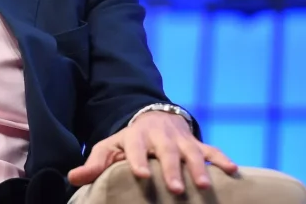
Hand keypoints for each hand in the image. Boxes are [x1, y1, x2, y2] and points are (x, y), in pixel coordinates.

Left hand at [67, 111, 237, 193]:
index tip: (141, 175)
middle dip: (172, 170)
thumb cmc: (129, 141)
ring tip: (203, 186)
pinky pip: (211, 150)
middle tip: (175, 189)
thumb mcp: (110, 147)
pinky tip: (233, 170)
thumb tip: (73, 178)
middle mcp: (160, 136)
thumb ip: (95, 164)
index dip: (138, 160)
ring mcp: (181, 139)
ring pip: (192, 152)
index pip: (136, 148)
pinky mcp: (197, 143)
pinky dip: (222, 159)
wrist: (155, 117)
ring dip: (199, 168)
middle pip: (167, 152)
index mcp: (136, 137)